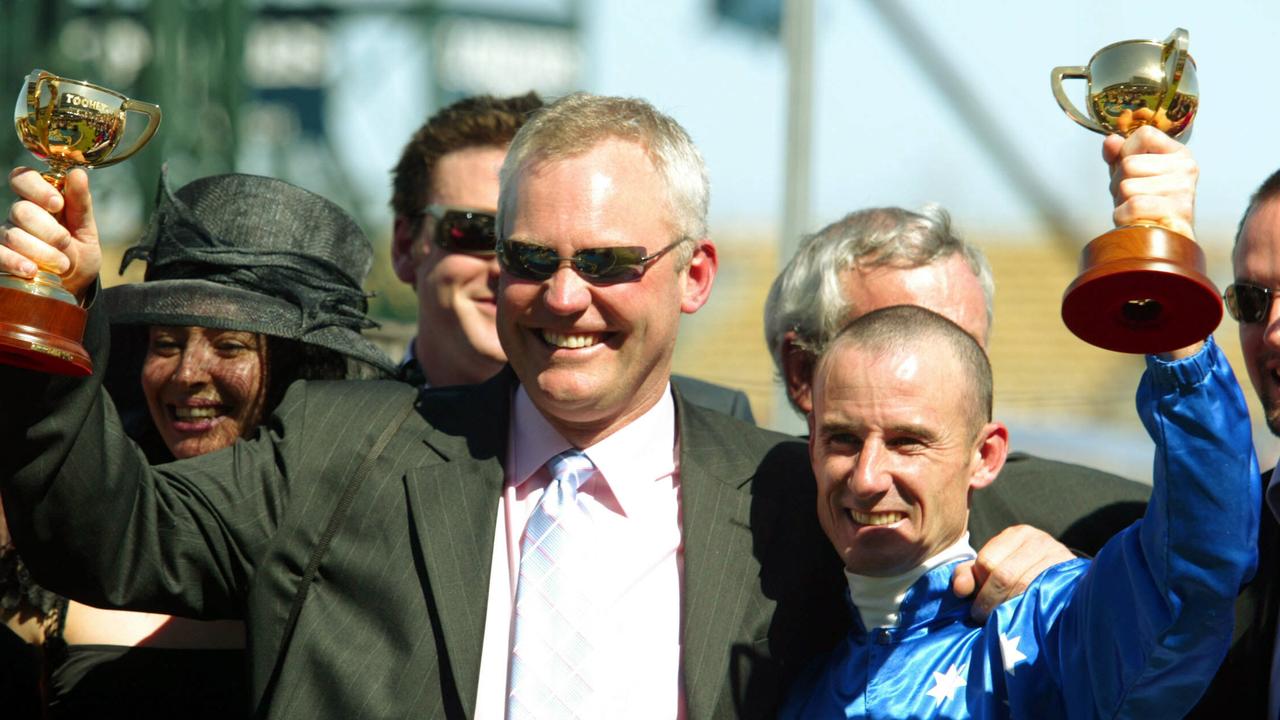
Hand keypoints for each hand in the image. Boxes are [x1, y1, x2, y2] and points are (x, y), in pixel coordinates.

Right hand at [2, 168, 100, 300]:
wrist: (73, 287)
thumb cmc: (78, 254)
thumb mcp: (87, 230)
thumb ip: (81, 203)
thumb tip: (78, 173)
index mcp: (40, 201)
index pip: (22, 178)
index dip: (36, 188)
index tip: (57, 204)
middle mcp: (19, 215)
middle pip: (21, 210)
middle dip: (49, 229)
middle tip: (66, 243)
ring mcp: (8, 235)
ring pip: (13, 234)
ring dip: (42, 251)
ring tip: (63, 265)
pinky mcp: (1, 257)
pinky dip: (15, 261)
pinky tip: (31, 270)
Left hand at [951, 525, 1074, 622]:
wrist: (1065, 579)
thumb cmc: (1020, 573)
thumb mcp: (992, 567)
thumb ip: (968, 574)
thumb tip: (960, 589)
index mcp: (1017, 534)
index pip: (987, 562)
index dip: (979, 587)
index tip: (976, 604)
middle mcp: (1039, 541)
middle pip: (1004, 575)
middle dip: (990, 601)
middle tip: (984, 617)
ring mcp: (1058, 557)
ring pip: (1025, 587)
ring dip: (1008, 608)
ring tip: (1002, 619)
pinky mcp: (1071, 577)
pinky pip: (1044, 596)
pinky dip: (1029, 609)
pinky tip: (1023, 617)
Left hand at [1103, 125, 1196, 239]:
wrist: (1163, 242)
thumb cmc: (1147, 206)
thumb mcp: (1130, 176)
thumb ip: (1119, 155)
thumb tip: (1110, 141)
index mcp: (1178, 153)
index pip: (1144, 135)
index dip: (1126, 152)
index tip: (1132, 171)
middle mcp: (1186, 168)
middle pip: (1128, 164)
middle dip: (1119, 185)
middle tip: (1133, 198)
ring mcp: (1184, 189)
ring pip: (1127, 186)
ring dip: (1121, 203)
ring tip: (1137, 211)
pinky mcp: (1178, 211)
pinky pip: (1133, 206)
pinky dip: (1124, 217)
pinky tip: (1137, 221)